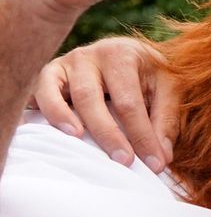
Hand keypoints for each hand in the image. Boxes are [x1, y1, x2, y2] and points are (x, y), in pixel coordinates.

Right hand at [31, 37, 176, 172]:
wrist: (129, 52)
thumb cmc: (149, 73)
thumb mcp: (166, 88)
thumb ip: (164, 121)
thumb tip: (161, 158)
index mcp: (122, 55)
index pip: (129, 101)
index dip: (141, 135)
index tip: (154, 164)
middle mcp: (89, 56)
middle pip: (91, 97)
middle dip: (107, 133)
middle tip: (124, 161)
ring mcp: (65, 64)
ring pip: (57, 93)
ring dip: (63, 118)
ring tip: (76, 139)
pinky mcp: (48, 75)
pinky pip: (37, 92)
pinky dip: (42, 111)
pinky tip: (46, 133)